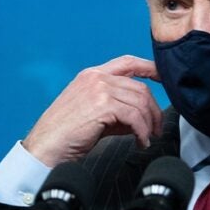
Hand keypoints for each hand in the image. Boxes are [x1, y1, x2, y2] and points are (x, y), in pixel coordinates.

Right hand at [23, 55, 162, 166]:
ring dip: (149, 123)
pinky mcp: (102, 105)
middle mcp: (96, 77)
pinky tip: (140, 141)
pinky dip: (142, 131)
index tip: (163, 78)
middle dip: (153, 110)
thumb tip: (140, 118)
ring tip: (147, 138)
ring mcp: (99, 89)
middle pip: (140, 87)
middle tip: (155, 129)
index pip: (128, 62)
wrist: (46, 147)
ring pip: (140, 101)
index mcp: (92, 75)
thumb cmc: (65, 135)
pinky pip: (135, 116)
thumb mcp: (94, 115)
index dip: (150, 68)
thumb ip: (117, 111)